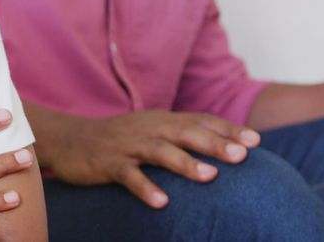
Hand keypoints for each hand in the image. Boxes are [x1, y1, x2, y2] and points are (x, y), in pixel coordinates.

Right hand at [36, 109, 259, 208]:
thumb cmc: (118, 140)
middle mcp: (147, 129)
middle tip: (242, 156)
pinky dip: (145, 188)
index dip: (227, 129)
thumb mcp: (150, 132)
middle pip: (185, 133)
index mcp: (161, 120)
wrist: (67, 138)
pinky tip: (162, 203)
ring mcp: (127, 146)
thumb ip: (180, 137)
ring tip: (210, 177)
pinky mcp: (108, 163)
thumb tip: (223, 149)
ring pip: (160, 152)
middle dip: (214, 143)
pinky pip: (129, 176)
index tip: (255, 142)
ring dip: (185, 163)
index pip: (199, 120)